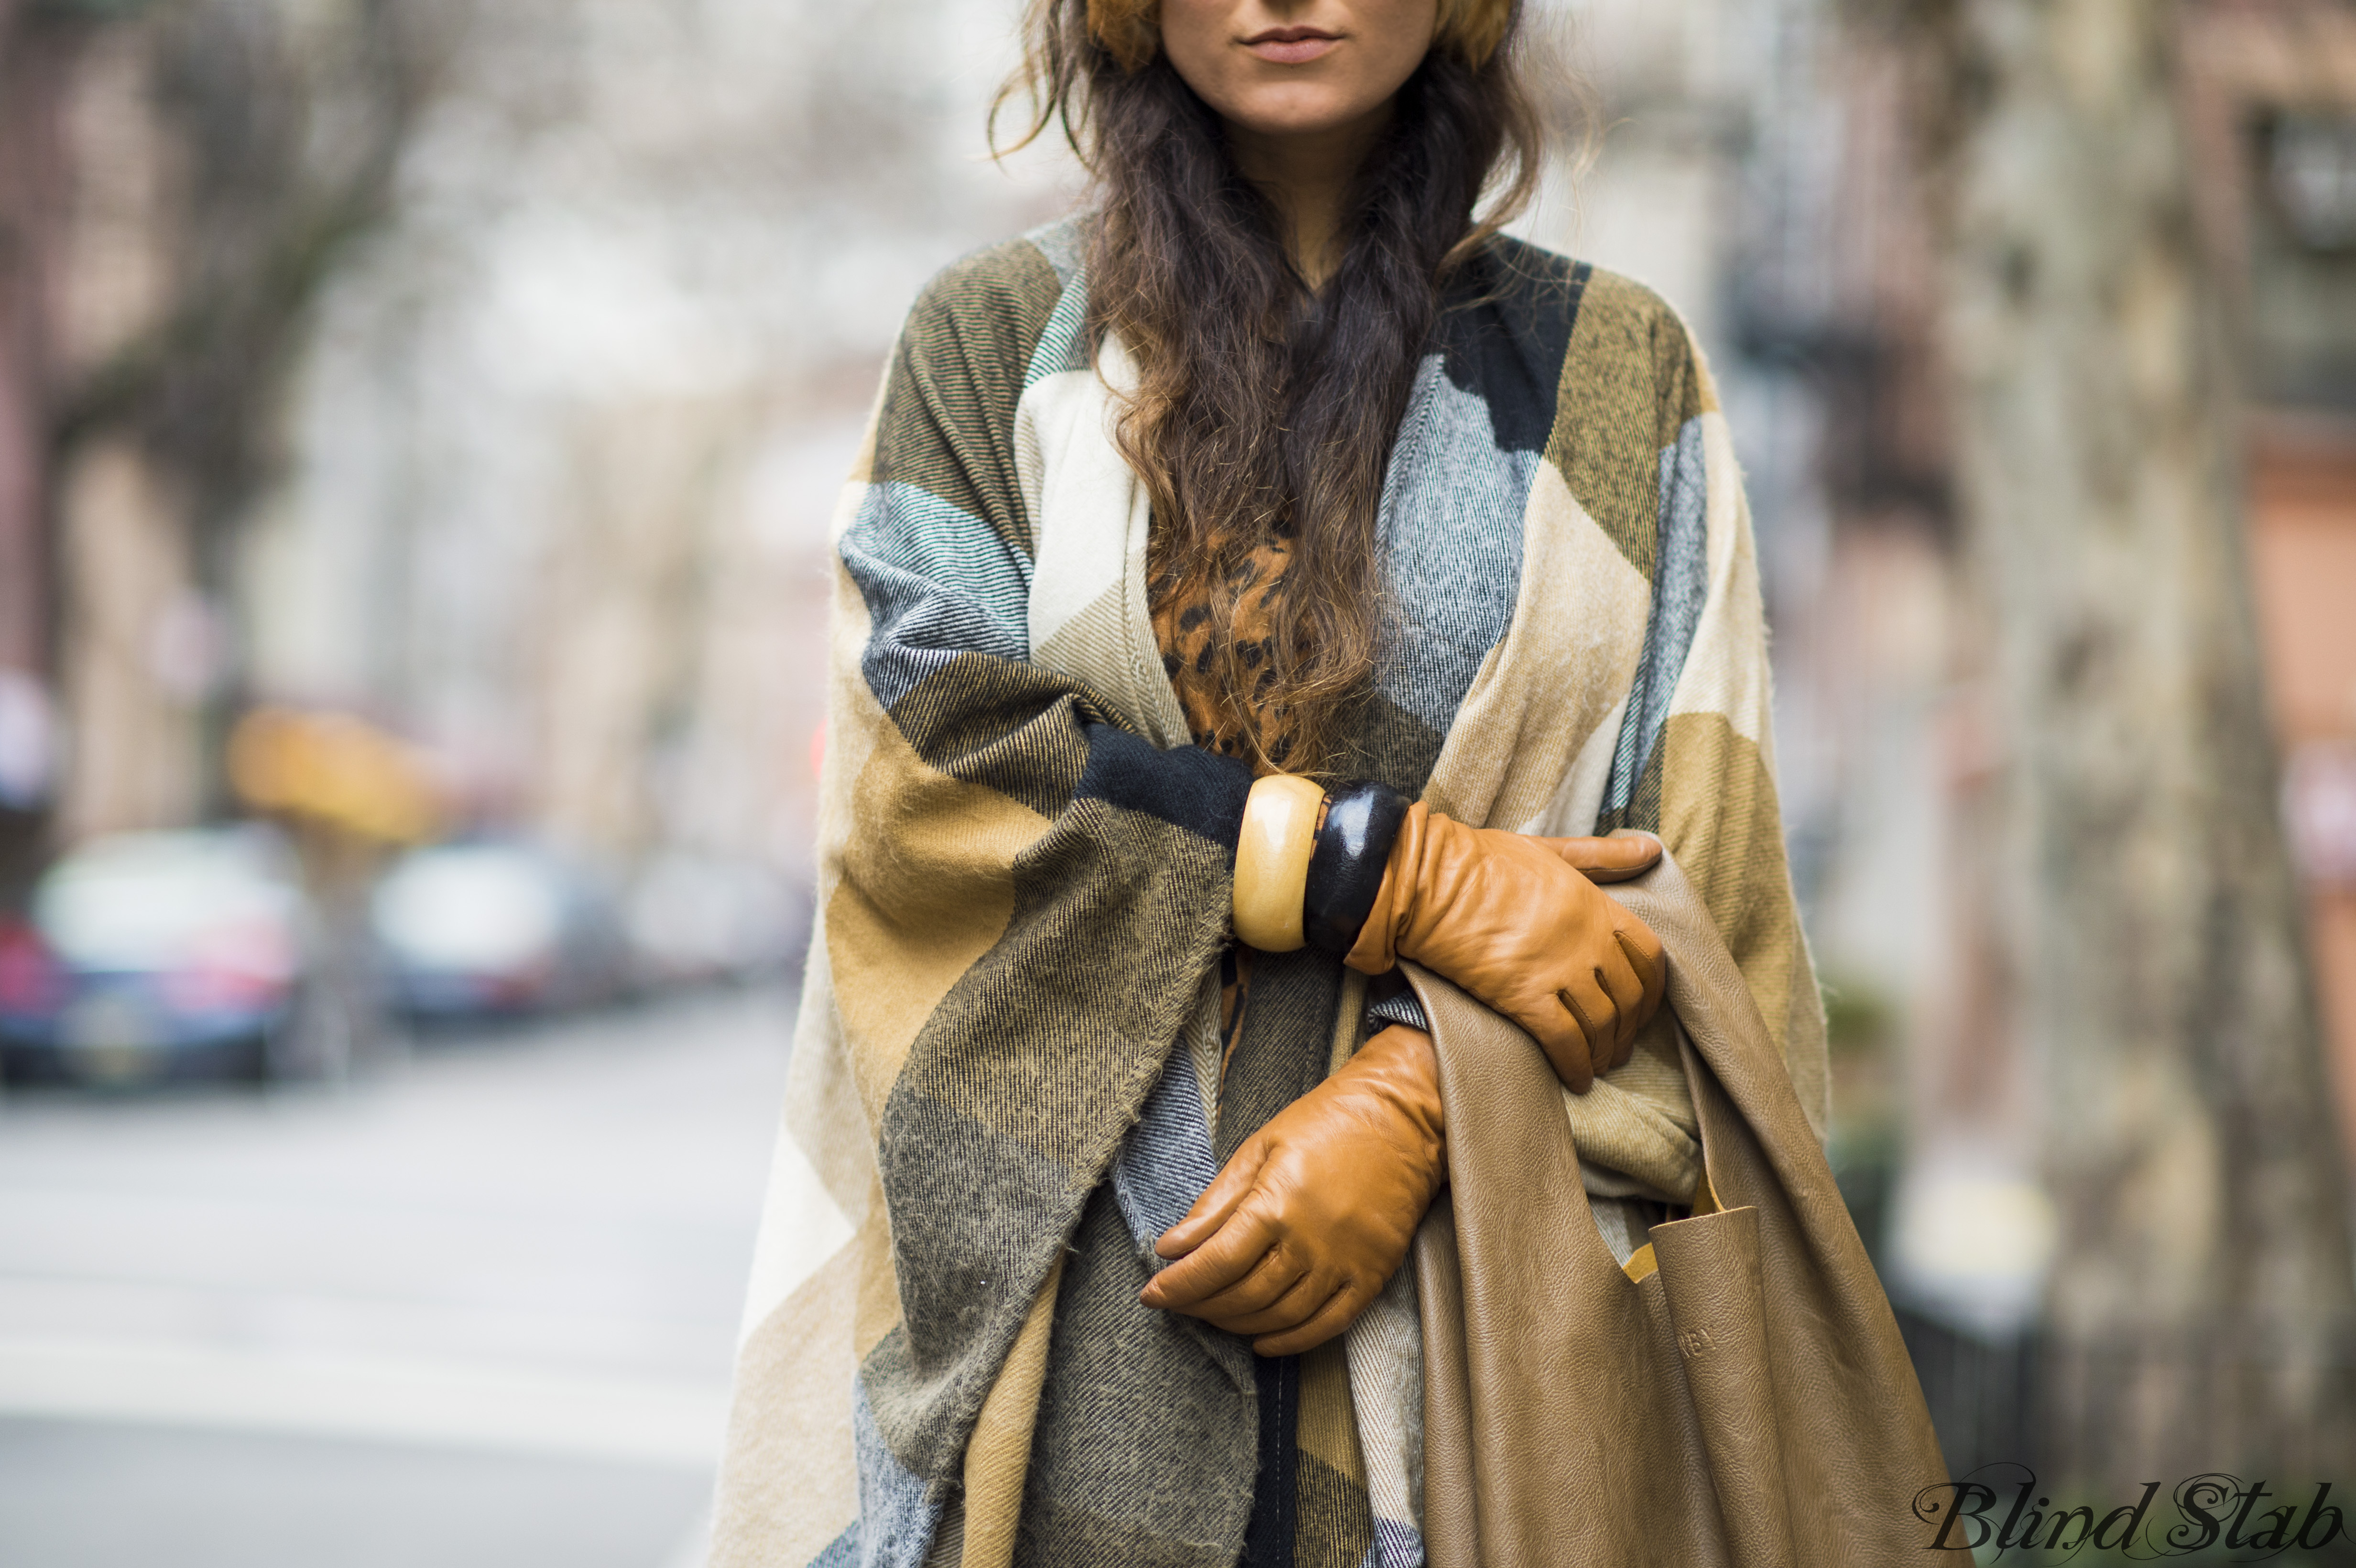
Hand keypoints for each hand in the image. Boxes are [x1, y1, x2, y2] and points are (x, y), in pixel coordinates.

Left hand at [1139, 1025, 1443, 1356]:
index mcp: (1277, 1203)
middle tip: (1178, 1304)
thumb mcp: (1259, 1148)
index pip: (1215, 1263)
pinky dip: (1291, 1341)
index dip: (1178, 1286)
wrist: (1403, 1117)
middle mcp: (1311, 1242)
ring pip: (1280, 1317)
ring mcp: (1345, 1263)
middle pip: (1243, 1296)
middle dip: (1200, 1307)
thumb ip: (1215, 1203)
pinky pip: (1327, 1326)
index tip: (1151, 1295)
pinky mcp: (1373, 1276)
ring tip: (1212, 1316)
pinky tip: (1263, 1340)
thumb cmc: (1325, 1123)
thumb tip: (1170, 1246)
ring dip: (1237, 1325)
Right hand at [1347, 812, 1667, 1092]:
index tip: (1642, 1005)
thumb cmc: (1481, 861)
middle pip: (1628, 996)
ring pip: (1602, 1024)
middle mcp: (1587, 940)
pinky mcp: (1525, 996)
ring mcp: (1559, 969)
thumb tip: (1650, 847)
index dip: (1651, 987)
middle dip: (1628, 1029)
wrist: (1429, 881)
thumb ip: (1602, 857)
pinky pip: (1565, 1041)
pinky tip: (1576, 1080)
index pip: (1647, 953)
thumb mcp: (1550, 850)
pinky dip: (1576, 1065)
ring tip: (1598, 1067)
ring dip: (1604, 1052)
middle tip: (1619, 1047)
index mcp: (1594, 903)